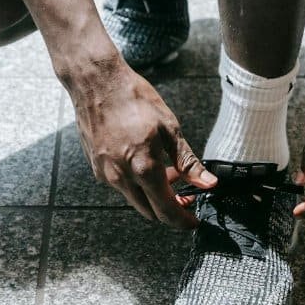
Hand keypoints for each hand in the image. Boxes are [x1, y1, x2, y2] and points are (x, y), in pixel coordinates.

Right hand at [69, 61, 216, 227]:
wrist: (96, 83)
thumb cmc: (133, 98)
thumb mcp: (170, 128)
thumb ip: (188, 162)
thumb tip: (208, 183)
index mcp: (143, 167)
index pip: (166, 210)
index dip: (183, 221)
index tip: (193, 221)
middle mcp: (121, 177)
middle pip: (149, 212)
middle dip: (169, 209)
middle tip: (185, 197)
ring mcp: (105, 174)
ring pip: (134, 199)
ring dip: (152, 195)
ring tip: (167, 172)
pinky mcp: (96, 167)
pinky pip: (120, 185)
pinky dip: (136, 183)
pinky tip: (144, 163)